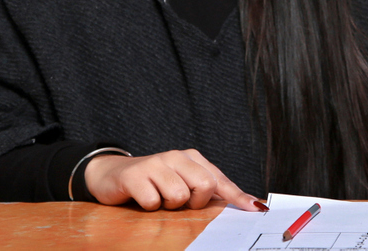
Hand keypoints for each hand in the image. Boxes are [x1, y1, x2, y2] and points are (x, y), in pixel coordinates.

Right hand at [84, 149, 265, 211]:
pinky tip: (142, 198)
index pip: (219, 179)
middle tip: (179, 203)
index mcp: (192, 158)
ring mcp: (155, 163)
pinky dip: (149, 206)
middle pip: (204, 185)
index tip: (256, 210)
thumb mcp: (182, 183)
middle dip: (194, 202)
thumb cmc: (154, 182)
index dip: (237, 196)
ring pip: (178, 195)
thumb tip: (247, 204)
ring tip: (158, 198)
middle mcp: (176, 156)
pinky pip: (153, 201)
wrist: (112, 174)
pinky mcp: (136, 174)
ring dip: (168, 206)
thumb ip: (209, 191)